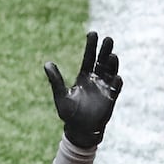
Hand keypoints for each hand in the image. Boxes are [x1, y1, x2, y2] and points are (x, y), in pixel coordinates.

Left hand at [44, 32, 122, 147]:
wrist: (80, 131)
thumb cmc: (69, 114)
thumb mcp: (61, 96)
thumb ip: (55, 81)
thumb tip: (47, 63)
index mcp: (84, 76)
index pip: (89, 57)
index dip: (91, 45)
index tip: (93, 33)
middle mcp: (96, 79)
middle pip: (102, 61)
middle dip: (105, 50)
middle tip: (108, 39)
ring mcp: (105, 88)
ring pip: (111, 71)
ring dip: (112, 64)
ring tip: (112, 56)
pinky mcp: (111, 98)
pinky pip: (115, 88)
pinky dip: (116, 83)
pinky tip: (116, 77)